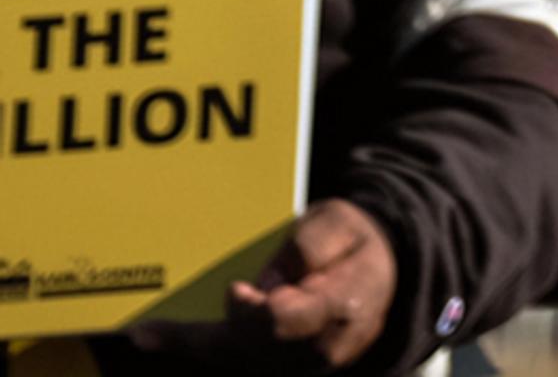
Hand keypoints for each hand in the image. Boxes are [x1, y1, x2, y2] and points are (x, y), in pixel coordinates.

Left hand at [121, 197, 397, 367]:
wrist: (380, 275)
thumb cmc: (354, 243)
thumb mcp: (339, 222)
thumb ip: (306, 246)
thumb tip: (263, 284)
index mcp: (343, 306)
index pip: (287, 321)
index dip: (255, 311)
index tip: (236, 290)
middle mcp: (322, 347)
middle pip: (252, 347)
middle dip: (207, 333)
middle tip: (155, 329)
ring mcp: (303, 365)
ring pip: (239, 358)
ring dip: (195, 343)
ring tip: (150, 333)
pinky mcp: (283, 366)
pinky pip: (237, 358)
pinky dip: (201, 345)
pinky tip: (159, 335)